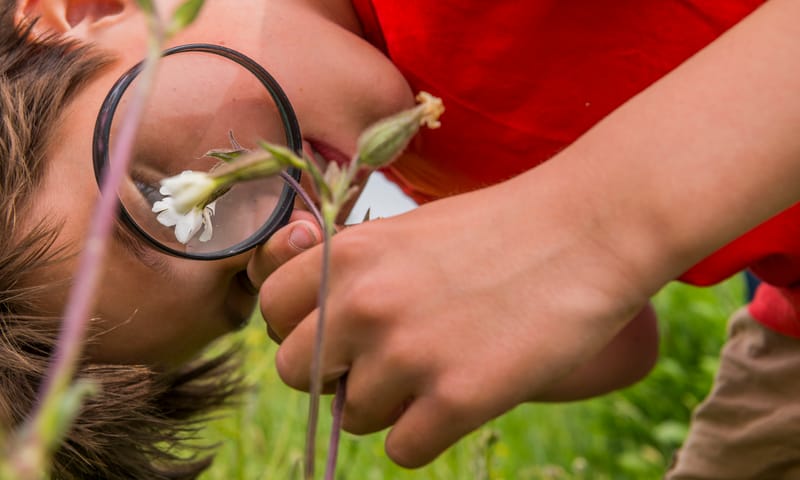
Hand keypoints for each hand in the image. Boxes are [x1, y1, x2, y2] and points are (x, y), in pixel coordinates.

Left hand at [260, 174, 651, 467]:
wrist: (588, 230)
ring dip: (387, 404)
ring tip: (436, 371)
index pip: (271, 314)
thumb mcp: (407, 231)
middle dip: (335, 372)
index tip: (341, 330)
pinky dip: (426, 433)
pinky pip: (403, 450)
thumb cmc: (498, 228)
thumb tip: (316, 325)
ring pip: (351, 417)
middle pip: (296, 373)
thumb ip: (351, 272)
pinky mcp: (457, 399)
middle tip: (385, 359)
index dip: (304, 326)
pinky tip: (458, 399)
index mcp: (346, 256)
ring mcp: (408, 355)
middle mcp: (363, 305)